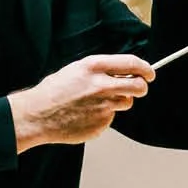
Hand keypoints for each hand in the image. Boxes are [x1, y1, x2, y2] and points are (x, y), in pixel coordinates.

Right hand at [10, 54, 152, 149]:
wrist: (38, 115)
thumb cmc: (54, 91)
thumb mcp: (76, 70)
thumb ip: (101, 71)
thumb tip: (123, 73)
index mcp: (94, 67)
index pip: (131, 63)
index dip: (145, 68)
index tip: (149, 73)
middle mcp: (102, 86)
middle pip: (138, 87)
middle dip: (141, 87)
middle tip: (138, 88)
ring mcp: (103, 107)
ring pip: (125, 103)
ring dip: (117, 102)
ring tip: (95, 103)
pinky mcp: (101, 124)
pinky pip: (110, 119)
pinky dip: (102, 117)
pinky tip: (86, 115)